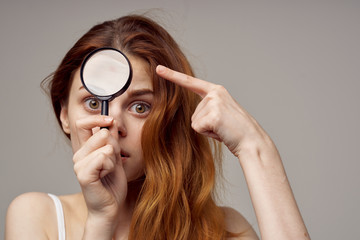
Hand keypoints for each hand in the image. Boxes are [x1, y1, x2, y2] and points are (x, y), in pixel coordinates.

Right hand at [72, 115, 127, 223]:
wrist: (110, 206)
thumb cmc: (112, 183)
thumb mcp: (116, 156)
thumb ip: (113, 139)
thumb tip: (112, 120)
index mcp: (84, 149)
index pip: (82, 124)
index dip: (97, 118)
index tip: (111, 120)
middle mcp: (78, 155)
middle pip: (101, 134)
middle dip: (115, 146)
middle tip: (112, 162)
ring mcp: (78, 165)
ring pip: (106, 147)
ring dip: (114, 159)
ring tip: (108, 171)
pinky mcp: (83, 175)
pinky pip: (103, 157)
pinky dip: (110, 166)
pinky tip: (105, 176)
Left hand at [156, 65, 273, 157]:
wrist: (252, 140)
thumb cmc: (236, 131)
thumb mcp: (221, 114)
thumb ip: (207, 109)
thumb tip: (194, 118)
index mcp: (216, 90)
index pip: (191, 83)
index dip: (173, 76)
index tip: (158, 69)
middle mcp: (214, 93)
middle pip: (193, 114)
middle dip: (205, 125)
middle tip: (222, 127)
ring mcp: (214, 102)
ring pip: (195, 122)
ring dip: (207, 130)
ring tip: (223, 129)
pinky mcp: (214, 114)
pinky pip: (198, 128)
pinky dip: (208, 134)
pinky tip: (222, 132)